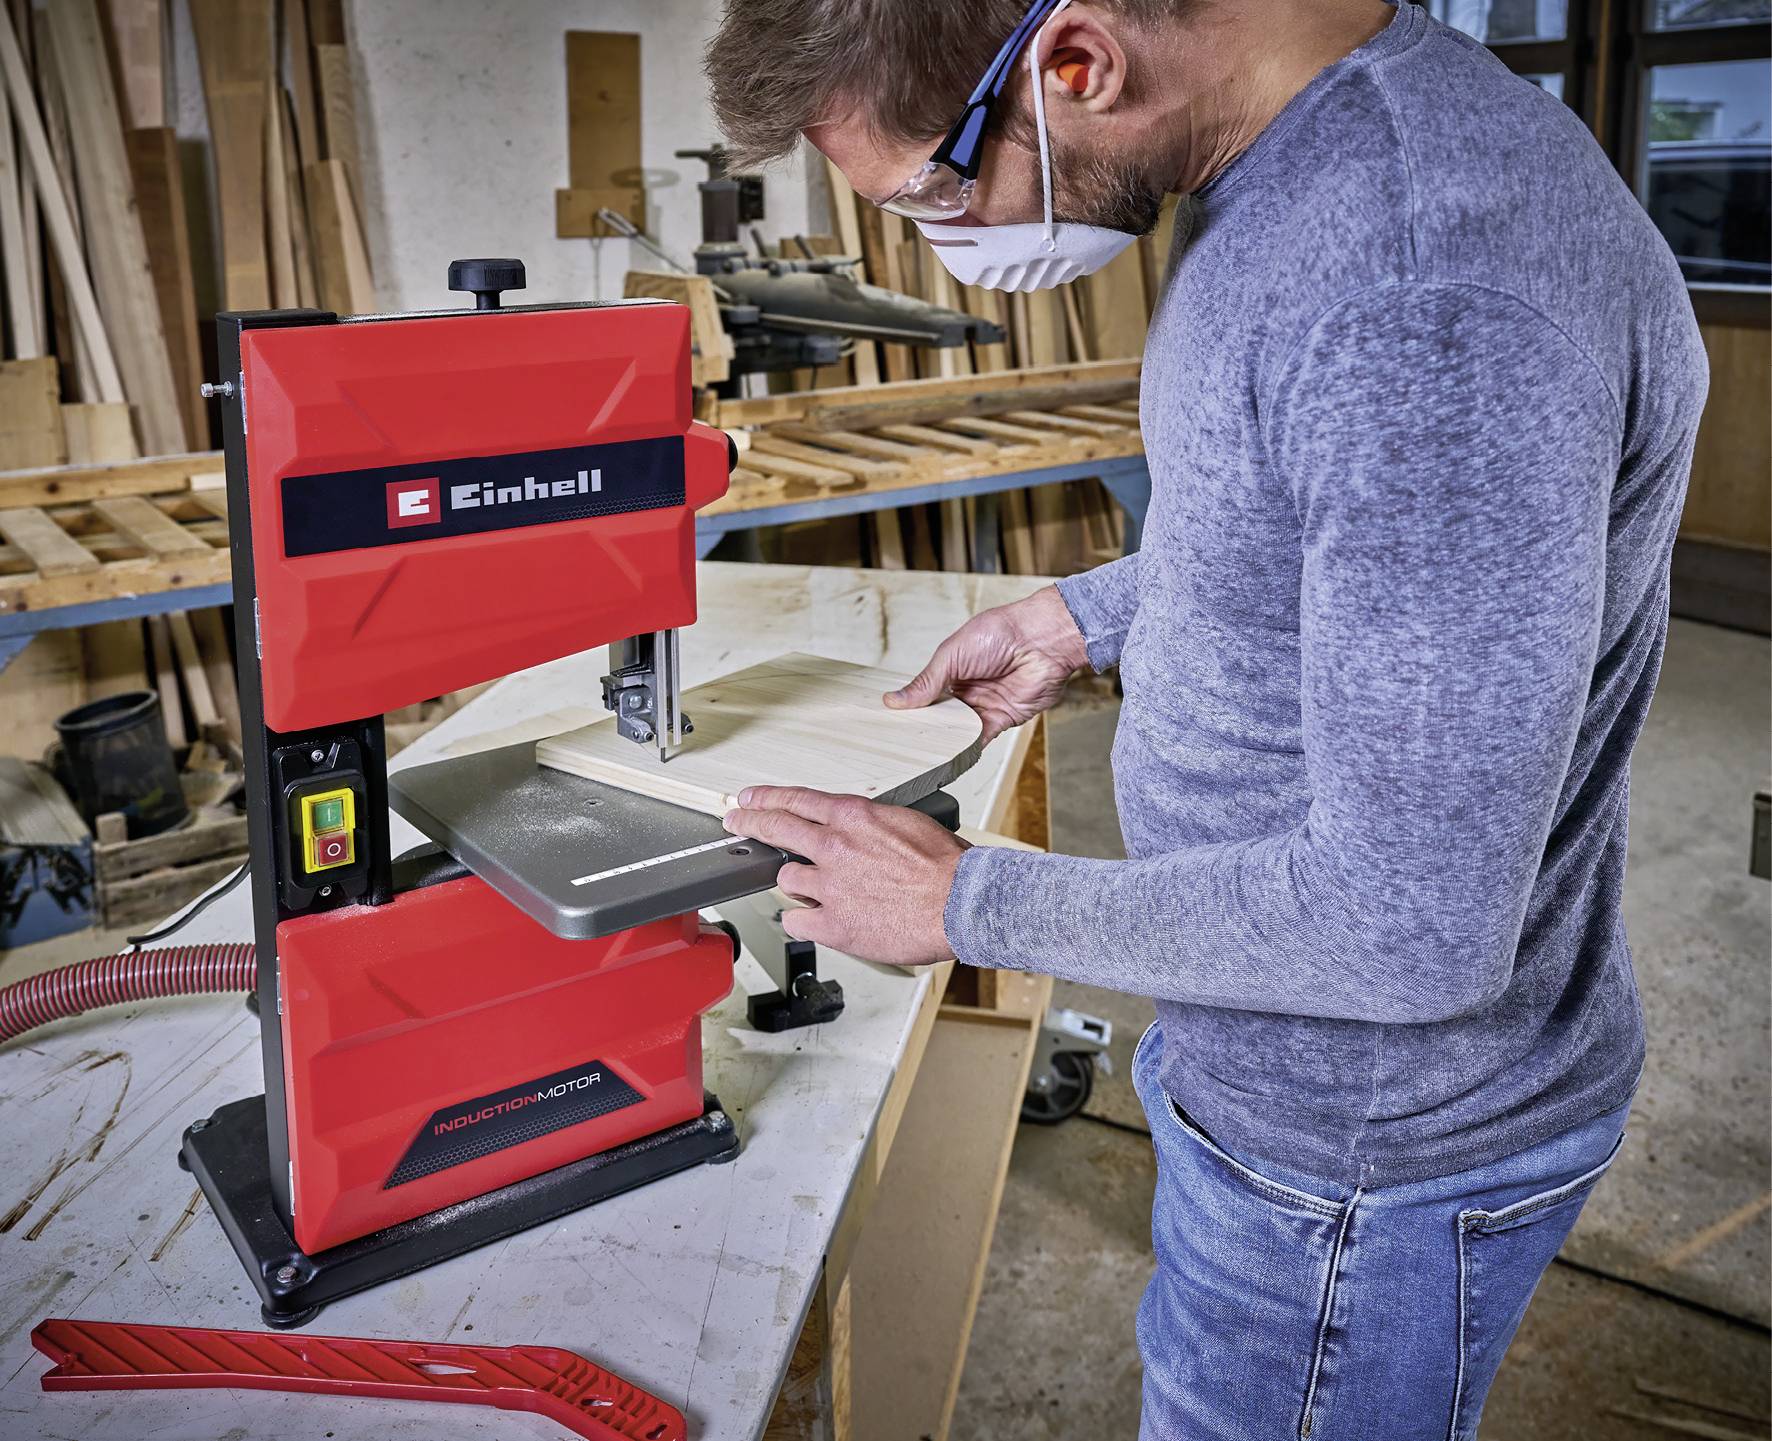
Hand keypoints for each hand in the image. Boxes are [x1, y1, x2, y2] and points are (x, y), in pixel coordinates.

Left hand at [723, 787, 969, 965]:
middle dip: (749, 823)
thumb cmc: (947, 867)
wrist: (963, 902)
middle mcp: (835, 846)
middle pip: (775, 828)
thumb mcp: (907, 823)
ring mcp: (830, 886)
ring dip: (795, 882)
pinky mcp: (833, 924)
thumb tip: (856, 830)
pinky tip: (814, 919)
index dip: (766, 798)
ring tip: (812, 888)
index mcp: (854, 817)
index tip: (749, 799)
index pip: (796, 799)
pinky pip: (795, 919)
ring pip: (785, 877)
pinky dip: (802, 919)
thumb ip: (870, 825)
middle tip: (736, 822)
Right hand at [884, 585, 1087, 741]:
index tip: (891, 724)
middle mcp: (967, 689)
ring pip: (959, 730)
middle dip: (926, 728)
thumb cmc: (999, 634)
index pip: (926, 694)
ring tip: (921, 757)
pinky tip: (950, 758)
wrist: (1040, 641)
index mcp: (952, 669)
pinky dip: (967, 748)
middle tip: (902, 745)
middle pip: (941, 715)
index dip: (912, 708)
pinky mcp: (1002, 719)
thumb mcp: (951, 655)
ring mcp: (984, 705)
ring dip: (945, 741)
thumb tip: (894, 700)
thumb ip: (926, 681)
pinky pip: (981, 738)